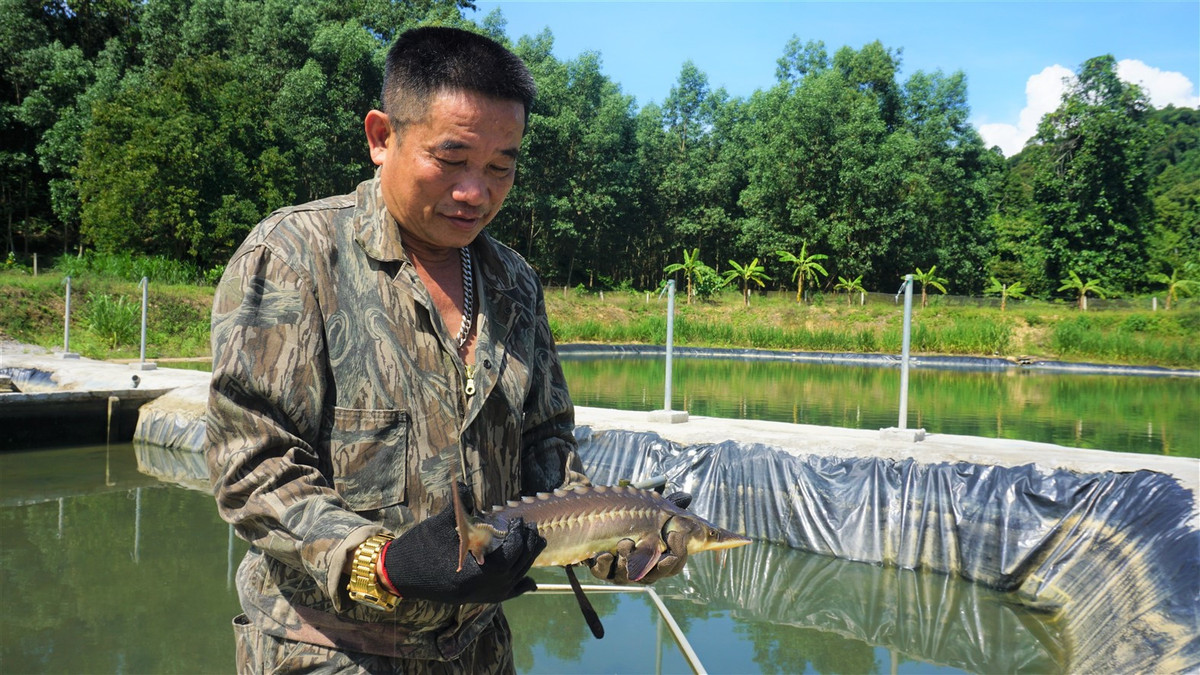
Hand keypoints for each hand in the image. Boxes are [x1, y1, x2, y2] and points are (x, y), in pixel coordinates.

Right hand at [381, 484, 545, 603]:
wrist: (397, 574)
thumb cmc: (417, 548)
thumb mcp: (438, 525)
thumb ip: (457, 506)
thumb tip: (464, 483)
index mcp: (472, 572)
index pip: (508, 558)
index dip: (518, 539)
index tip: (519, 521)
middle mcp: (479, 589)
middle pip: (515, 569)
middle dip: (527, 547)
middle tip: (531, 528)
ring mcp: (477, 596)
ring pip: (512, 581)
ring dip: (526, 562)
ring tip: (535, 542)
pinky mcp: (473, 598)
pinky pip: (503, 596)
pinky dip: (518, 588)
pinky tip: (530, 583)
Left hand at [586, 491, 691, 584]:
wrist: (600, 515)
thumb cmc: (632, 515)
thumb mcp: (653, 510)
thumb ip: (669, 508)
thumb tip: (686, 498)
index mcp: (657, 558)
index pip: (674, 565)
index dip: (678, 552)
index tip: (674, 535)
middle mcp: (640, 569)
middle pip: (653, 576)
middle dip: (655, 564)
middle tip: (653, 548)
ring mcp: (620, 570)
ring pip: (627, 575)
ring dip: (627, 559)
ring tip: (625, 542)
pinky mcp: (601, 568)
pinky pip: (603, 572)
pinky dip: (604, 564)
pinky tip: (605, 554)